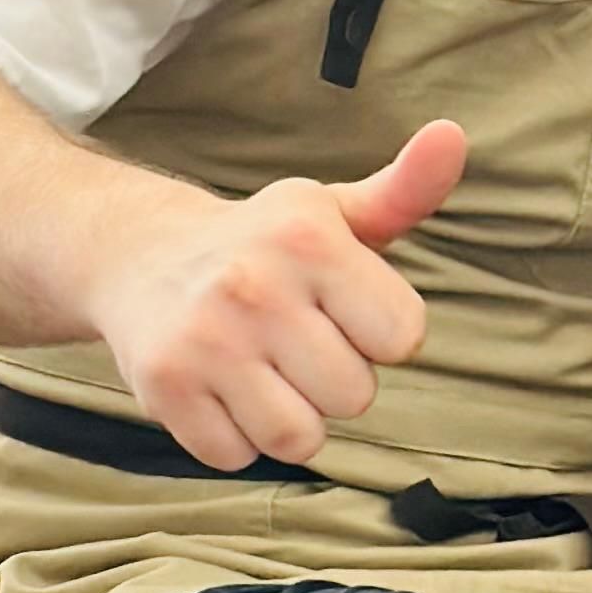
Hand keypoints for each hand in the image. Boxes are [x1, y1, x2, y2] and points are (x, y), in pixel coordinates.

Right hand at [87, 118, 466, 471]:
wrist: (139, 255)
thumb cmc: (262, 246)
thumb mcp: (332, 213)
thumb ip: (405, 190)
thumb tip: (452, 135)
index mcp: (308, 236)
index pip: (404, 336)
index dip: (379, 334)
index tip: (343, 310)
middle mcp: (254, 284)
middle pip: (355, 395)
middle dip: (334, 380)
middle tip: (294, 341)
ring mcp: (204, 339)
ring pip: (299, 438)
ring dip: (290, 418)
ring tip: (262, 371)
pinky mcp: (163, 386)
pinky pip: (237, 456)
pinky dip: (235, 437)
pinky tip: (221, 389)